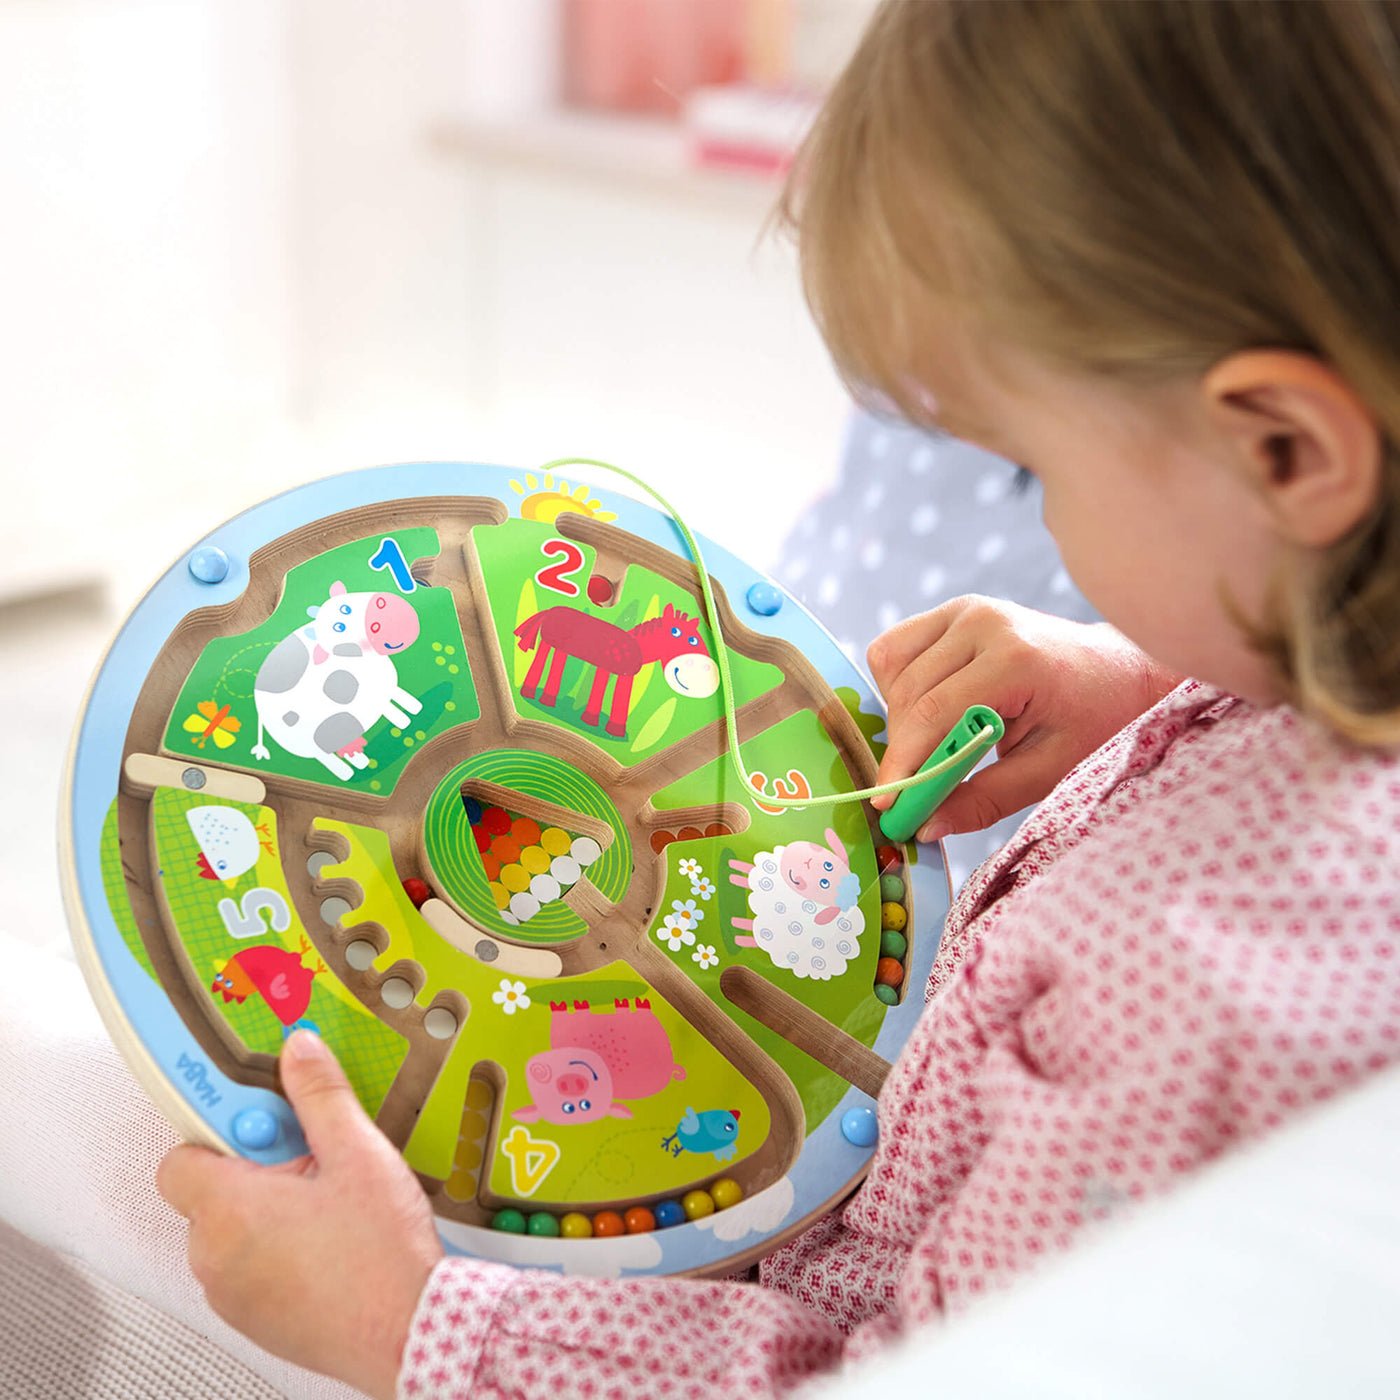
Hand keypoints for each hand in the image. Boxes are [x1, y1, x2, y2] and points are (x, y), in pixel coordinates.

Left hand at [157, 1031, 443, 1399]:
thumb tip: (299, 1052)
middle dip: (257, 1169)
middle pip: (211, 1191)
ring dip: (267, 1212)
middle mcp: (215, 1257)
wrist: (410, 1332)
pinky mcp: (253, 1321)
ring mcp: (231, 1295)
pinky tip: (328, 1244)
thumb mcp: (357, 1153)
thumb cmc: (381, 1255)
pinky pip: (247, 1269)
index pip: (182, 1156)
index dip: (223, 1131)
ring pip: (231, 1231)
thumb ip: (319, 1094)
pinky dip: (275, 1251)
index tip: (264, 1119)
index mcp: (229, 1209)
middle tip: (313, 1163)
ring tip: (328, 1207)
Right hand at [868, 596, 1181, 839]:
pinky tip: (932, 708)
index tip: (887, 804)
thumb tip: (923, 827)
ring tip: (934, 744)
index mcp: (1015, 659)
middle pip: (908, 694)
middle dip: (902, 749)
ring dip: (898, 715)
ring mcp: (967, 609)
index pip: (933, 713)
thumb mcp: (1048, 771)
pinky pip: (896, 649)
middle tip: (910, 792)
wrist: (1120, 673)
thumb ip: (983, 800)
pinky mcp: (956, 610)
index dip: (903, 762)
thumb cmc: (1094, 723)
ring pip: (892, 668)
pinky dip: (898, 685)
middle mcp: (983, 622)